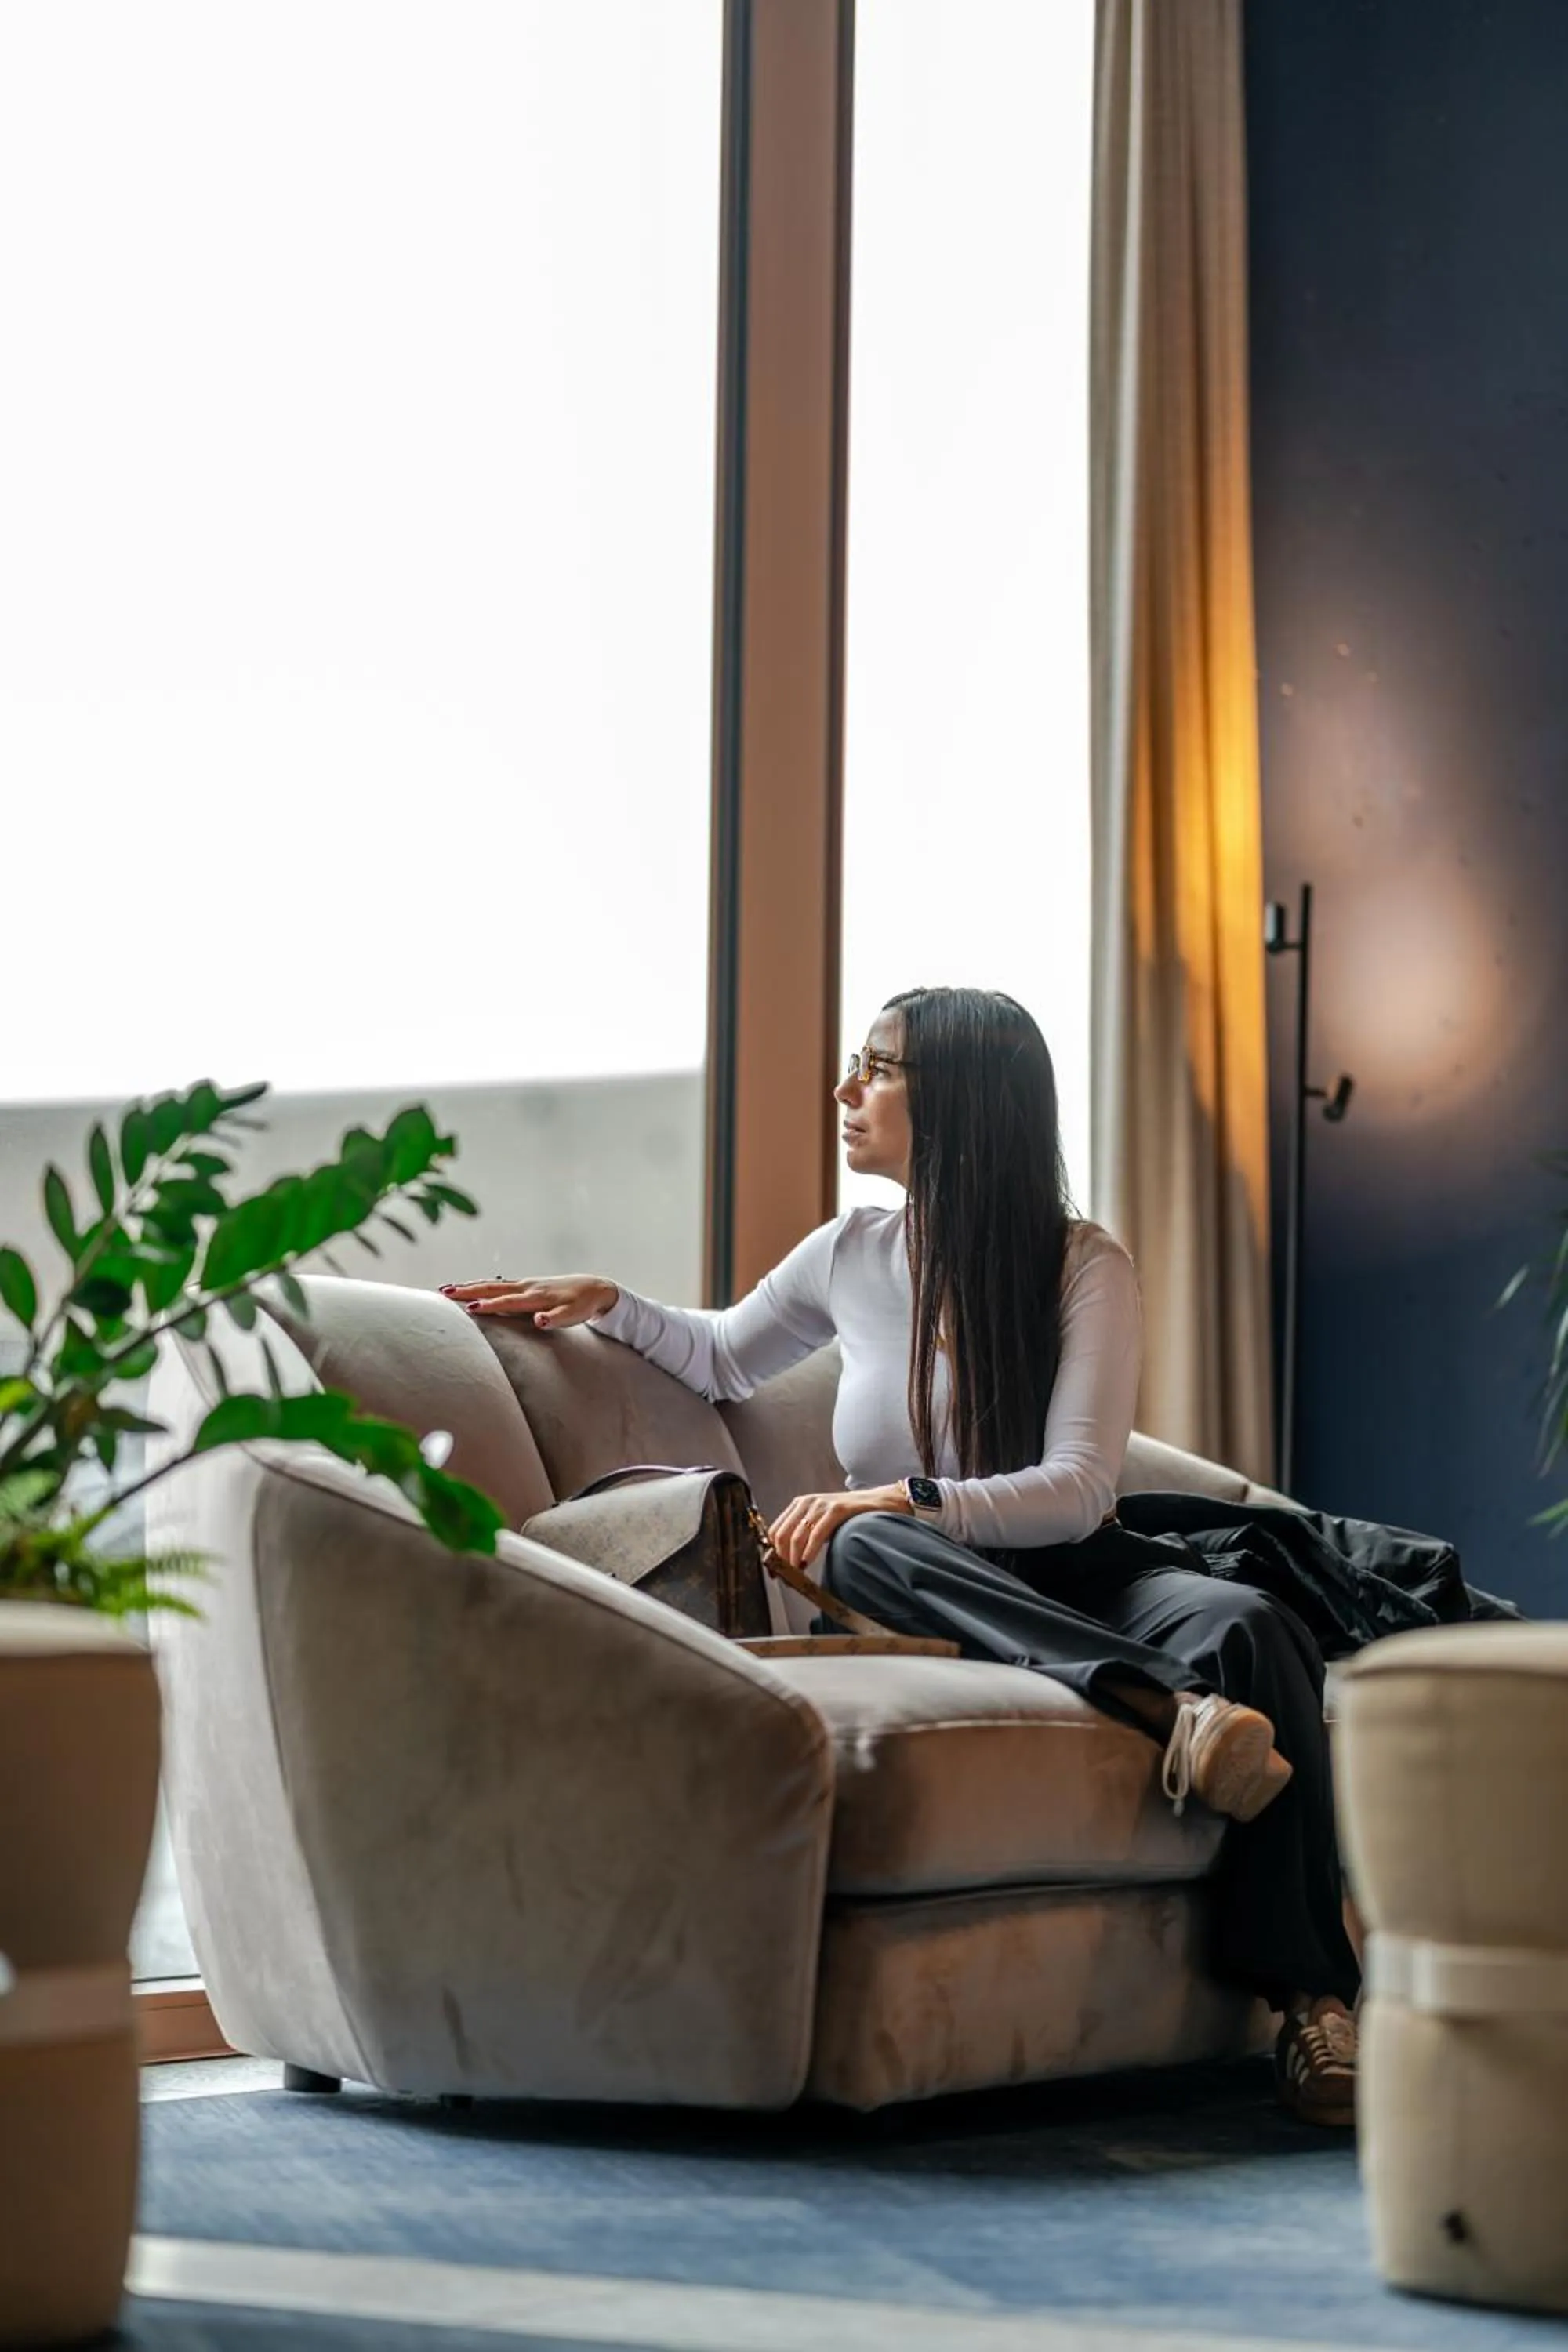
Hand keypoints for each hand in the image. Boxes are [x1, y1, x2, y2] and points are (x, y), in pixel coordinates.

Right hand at [440, 1276, 617, 1329]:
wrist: (594, 1288)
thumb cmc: (583, 1305)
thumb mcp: (574, 1315)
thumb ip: (556, 1319)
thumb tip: (539, 1321)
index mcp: (536, 1296)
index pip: (507, 1301)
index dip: (488, 1305)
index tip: (468, 1309)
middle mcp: (527, 1287)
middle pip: (492, 1287)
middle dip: (468, 1291)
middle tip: (443, 1292)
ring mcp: (525, 1285)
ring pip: (492, 1284)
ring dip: (470, 1286)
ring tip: (447, 1289)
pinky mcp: (526, 1286)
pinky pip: (498, 1285)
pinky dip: (482, 1286)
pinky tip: (472, 1289)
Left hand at [767, 1483, 910, 1569]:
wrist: (879, 1503)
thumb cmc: (849, 1517)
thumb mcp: (821, 1523)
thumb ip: (805, 1536)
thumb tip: (788, 1562)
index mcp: (799, 1505)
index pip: (775, 1530)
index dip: (771, 1553)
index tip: (774, 1571)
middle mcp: (806, 1502)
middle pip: (781, 1535)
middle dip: (781, 1559)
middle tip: (786, 1577)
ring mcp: (821, 1504)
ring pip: (796, 1536)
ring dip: (792, 1560)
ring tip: (796, 1575)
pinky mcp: (836, 1509)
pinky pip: (816, 1534)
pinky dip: (808, 1552)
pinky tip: (806, 1563)